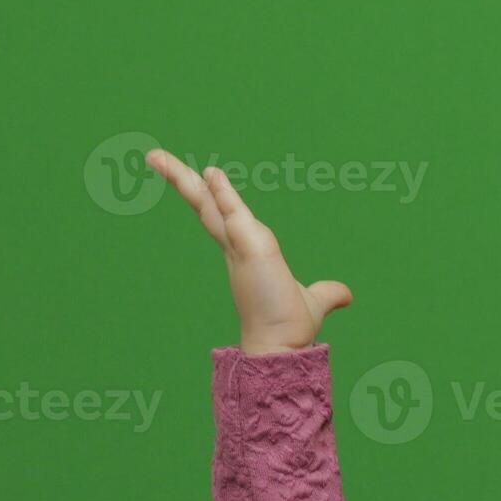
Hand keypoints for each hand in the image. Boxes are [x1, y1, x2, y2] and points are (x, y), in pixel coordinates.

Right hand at [145, 149, 351, 354]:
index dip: (212, 195)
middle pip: (204, 206)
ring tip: (155, 155)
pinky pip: (232, 214)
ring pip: (207, 205)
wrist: (283, 345)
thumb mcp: (315, 301)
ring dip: (183, 178)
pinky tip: (211, 173)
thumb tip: (345, 295)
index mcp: (244, 254)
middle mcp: (235, 249)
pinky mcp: (250, 250)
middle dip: (181, 180)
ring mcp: (239, 249)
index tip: (204, 174)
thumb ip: (327, 292)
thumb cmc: (291, 326)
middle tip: (155, 156)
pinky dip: (222, 194)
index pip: (221, 217)